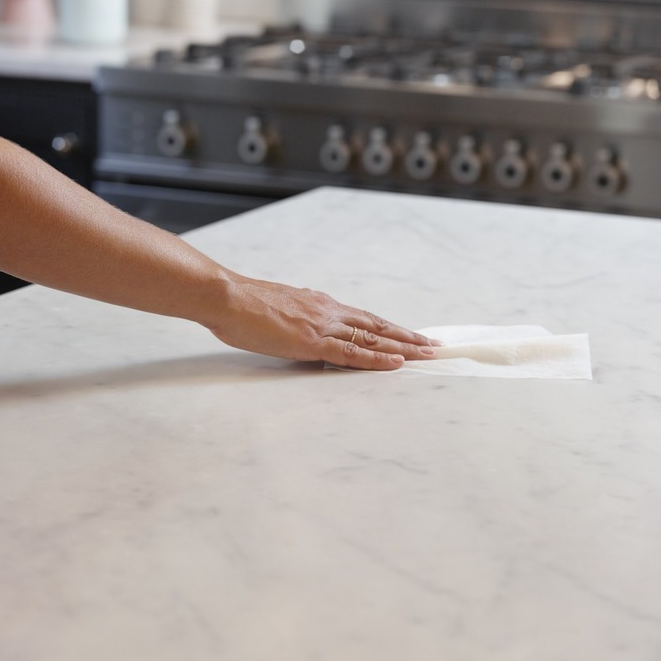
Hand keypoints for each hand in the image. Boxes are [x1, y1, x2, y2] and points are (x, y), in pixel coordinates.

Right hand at [208, 275, 440, 369]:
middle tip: (432, 345)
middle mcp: (327, 311)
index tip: (408, 335)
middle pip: (377, 325)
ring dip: (403, 347)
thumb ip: (296, 317)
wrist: (227, 298)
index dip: (388, 328)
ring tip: (427, 354)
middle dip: (407, 336)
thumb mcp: (278, 308)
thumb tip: (303, 324)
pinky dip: (377, 358)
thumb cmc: (243, 306)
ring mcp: (322, 326)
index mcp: (319, 304)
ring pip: (373, 337)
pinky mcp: (312, 342)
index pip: (362, 318)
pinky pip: (353, 353)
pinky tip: (396, 362)